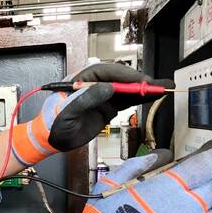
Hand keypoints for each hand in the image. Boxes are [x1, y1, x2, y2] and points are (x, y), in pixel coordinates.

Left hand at [10, 63, 172, 164]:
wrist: (50, 140)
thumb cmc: (53, 125)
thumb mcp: (67, 113)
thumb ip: (86, 100)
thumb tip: (108, 88)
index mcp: (81, 80)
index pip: (106, 72)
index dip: (125, 75)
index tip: (140, 80)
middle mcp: (93, 85)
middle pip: (119, 78)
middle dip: (138, 81)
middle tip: (156, 86)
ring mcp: (102, 96)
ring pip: (125, 89)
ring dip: (143, 89)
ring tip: (162, 89)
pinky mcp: (107, 108)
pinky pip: (125, 101)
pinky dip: (138, 99)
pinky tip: (152, 97)